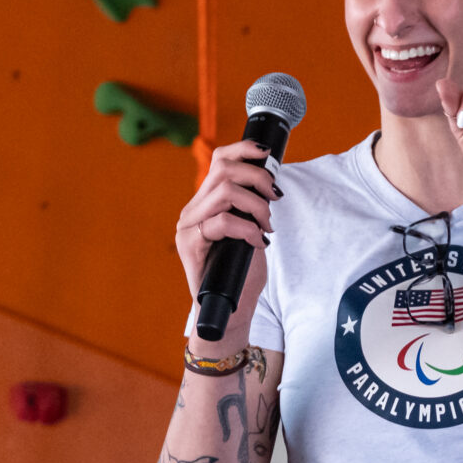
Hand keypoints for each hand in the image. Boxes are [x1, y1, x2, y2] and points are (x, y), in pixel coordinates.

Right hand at [174, 140, 278, 342]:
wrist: (228, 311)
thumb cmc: (241, 274)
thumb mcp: (251, 231)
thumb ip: (251, 207)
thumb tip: (269, 184)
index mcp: (205, 203)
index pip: (219, 160)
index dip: (243, 150)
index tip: (267, 155)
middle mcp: (192, 210)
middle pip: (223, 169)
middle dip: (258, 179)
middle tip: (274, 199)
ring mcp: (188, 227)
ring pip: (224, 193)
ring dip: (256, 205)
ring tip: (266, 225)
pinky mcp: (190, 245)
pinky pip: (222, 223)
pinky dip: (247, 228)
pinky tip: (257, 241)